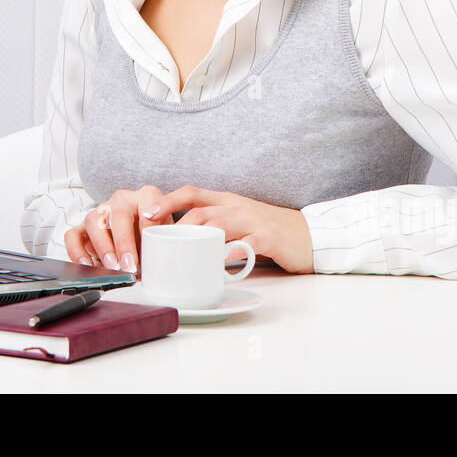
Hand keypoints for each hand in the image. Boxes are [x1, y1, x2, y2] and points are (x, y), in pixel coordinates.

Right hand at [64, 185, 171, 274]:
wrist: (140, 234)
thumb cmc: (155, 234)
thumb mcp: (168, 232)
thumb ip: (170, 238)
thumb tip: (171, 254)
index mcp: (146, 196)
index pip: (148, 203)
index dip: (149, 226)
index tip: (151, 247)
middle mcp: (121, 201)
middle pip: (118, 214)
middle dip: (124, 242)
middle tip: (130, 265)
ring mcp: (100, 212)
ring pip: (93, 221)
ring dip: (103, 247)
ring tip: (112, 266)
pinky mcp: (83, 228)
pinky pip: (73, 235)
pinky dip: (77, 251)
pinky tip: (88, 266)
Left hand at [140, 185, 314, 273]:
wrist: (310, 235)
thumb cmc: (267, 231)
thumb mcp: (237, 221)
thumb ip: (213, 225)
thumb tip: (177, 239)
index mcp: (227, 201)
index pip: (191, 193)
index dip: (167, 200)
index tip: (146, 213)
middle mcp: (236, 206)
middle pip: (199, 210)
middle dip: (173, 226)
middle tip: (155, 244)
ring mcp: (253, 220)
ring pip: (217, 224)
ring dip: (195, 240)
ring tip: (177, 254)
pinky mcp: (269, 238)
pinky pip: (246, 244)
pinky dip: (229, 253)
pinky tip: (217, 263)